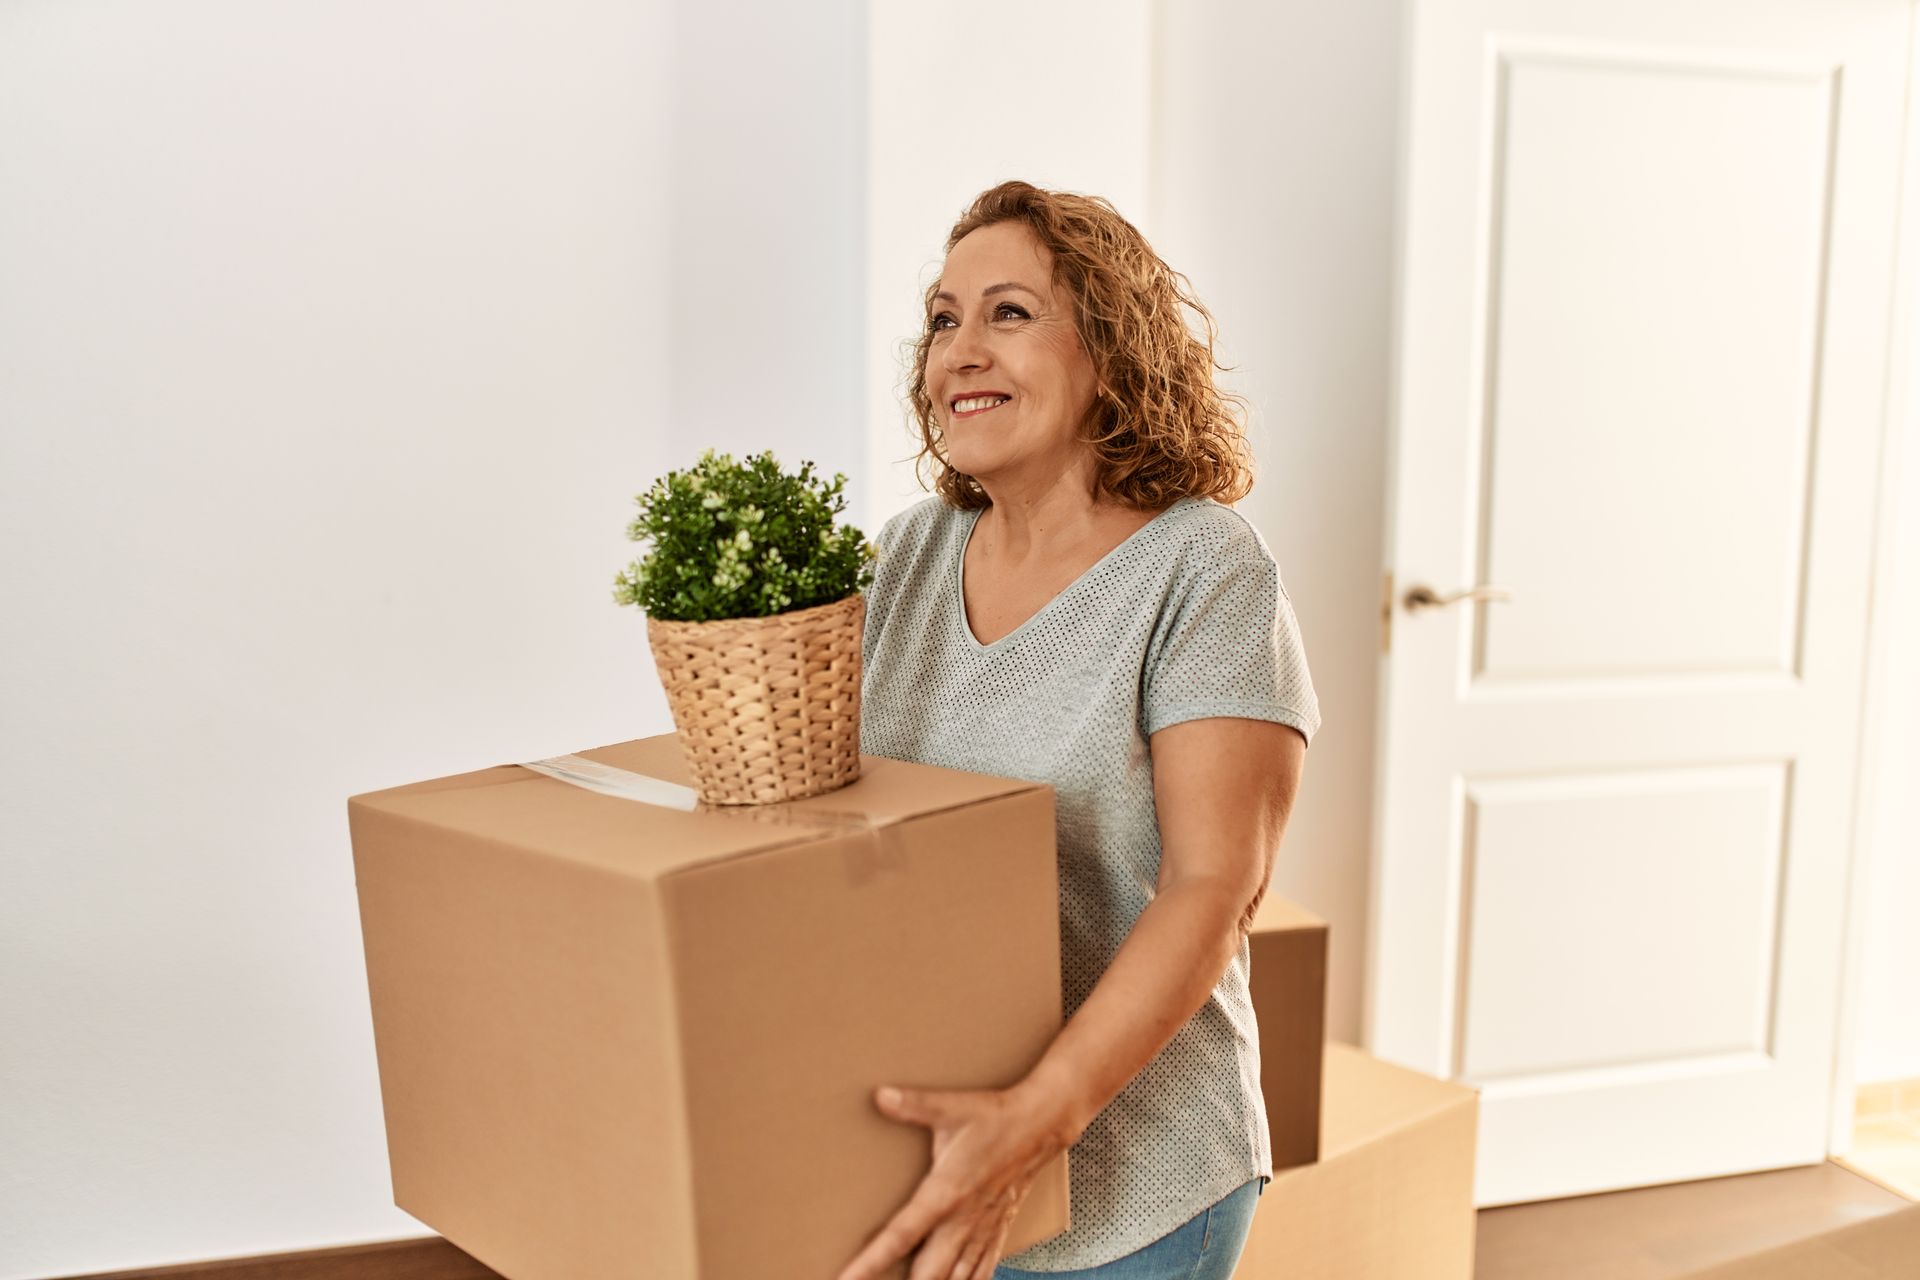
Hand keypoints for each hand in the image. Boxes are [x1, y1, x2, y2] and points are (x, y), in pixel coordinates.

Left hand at [834, 1080, 1074, 1279]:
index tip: (847, 1279)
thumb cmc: (994, 1117)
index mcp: (945, 1194)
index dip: (870, 1263)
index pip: (900, 1236)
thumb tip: (880, 1096)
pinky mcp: (997, 1231)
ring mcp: (982, 1231)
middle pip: (927, 1275)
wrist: (1042, 1125)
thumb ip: (913, 1105)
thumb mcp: (951, 1107)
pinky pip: (981, 1272)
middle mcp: (963, 1221)